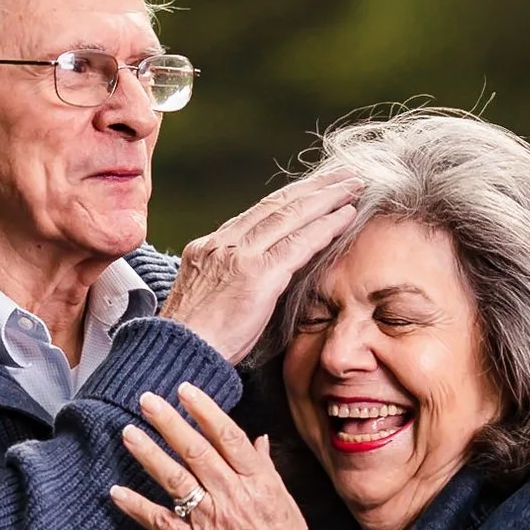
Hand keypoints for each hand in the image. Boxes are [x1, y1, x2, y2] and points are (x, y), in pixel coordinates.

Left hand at [108, 383, 368, 529]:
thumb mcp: (284, 501)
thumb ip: (265, 467)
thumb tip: (257, 438)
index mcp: (259, 482)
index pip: (228, 436)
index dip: (204, 410)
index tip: (184, 389)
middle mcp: (234, 497)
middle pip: (196, 451)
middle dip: (168, 422)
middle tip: (146, 398)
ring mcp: (212, 523)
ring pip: (175, 480)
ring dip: (148, 453)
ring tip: (128, 432)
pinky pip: (160, 523)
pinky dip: (136, 506)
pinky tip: (116, 491)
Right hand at [158, 172, 360, 362]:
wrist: (177, 355)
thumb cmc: (193, 341)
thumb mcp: (207, 297)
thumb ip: (231, 277)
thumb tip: (261, 275)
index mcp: (208, 247)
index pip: (257, 213)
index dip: (291, 197)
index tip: (315, 189)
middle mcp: (222, 243)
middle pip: (276, 205)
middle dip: (313, 187)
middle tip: (343, 174)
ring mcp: (238, 256)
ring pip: (290, 216)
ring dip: (327, 198)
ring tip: (353, 186)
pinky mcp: (256, 275)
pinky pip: (298, 244)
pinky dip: (325, 227)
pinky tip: (346, 217)